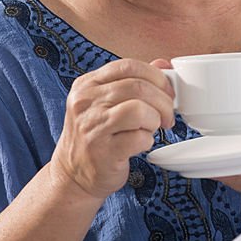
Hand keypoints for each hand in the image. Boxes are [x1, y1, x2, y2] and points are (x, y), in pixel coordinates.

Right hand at [49, 58, 174, 201]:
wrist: (73, 175)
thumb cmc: (95, 136)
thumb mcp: (107, 102)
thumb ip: (134, 81)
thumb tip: (163, 64)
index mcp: (86, 84)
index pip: (128, 67)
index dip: (156, 76)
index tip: (167, 91)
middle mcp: (85, 103)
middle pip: (138, 87)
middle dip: (163, 101)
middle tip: (168, 115)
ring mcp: (92, 127)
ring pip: (139, 110)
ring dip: (155, 120)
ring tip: (151, 129)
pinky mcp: (102, 152)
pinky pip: (139, 138)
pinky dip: (147, 141)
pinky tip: (140, 144)